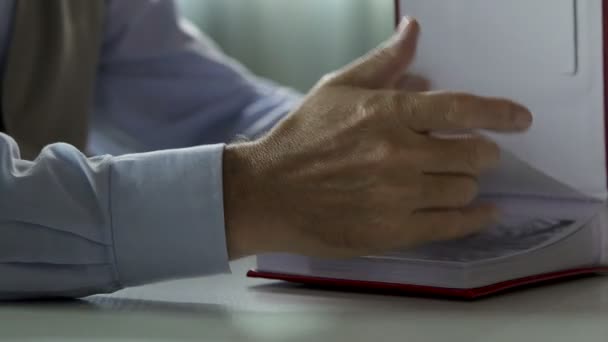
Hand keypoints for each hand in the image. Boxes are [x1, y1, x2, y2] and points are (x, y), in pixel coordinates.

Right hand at [224, 18, 532, 258]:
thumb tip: (413, 30)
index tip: (520, 119)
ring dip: (467, 183)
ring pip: (464, 190)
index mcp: (388, 113)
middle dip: (481, 152)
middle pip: (473, 154)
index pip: (461, 110)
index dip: (499, 113)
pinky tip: (483, 213)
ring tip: (455, 179)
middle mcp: (399, 154)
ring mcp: (398, 196)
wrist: (269, 193)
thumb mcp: (337, 89)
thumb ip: (383, 62)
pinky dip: (475, 219)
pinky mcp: (393, 231)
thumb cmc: (301, 139)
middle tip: (474, 154)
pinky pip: (451, 226)